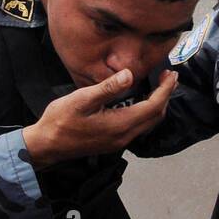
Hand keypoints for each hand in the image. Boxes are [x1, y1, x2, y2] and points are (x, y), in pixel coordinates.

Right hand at [22, 69, 175, 169]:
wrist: (47, 145)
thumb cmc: (60, 121)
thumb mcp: (82, 100)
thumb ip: (108, 88)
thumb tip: (130, 74)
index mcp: (120, 124)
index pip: (153, 106)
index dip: (165, 89)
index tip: (171, 74)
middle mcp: (124, 136)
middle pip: (155, 116)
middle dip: (166, 95)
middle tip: (169, 76)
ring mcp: (119, 141)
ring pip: (148, 123)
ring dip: (157, 104)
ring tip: (160, 86)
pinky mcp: (113, 141)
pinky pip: (139, 126)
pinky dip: (146, 112)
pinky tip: (141, 100)